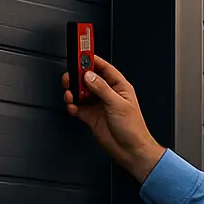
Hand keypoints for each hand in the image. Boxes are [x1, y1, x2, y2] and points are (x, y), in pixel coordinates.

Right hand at [62, 55, 165, 182]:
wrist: (130, 150)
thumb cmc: (133, 128)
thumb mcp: (117, 104)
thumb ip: (101, 89)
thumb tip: (89, 76)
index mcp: (119, 86)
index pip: (104, 68)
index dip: (92, 60)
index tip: (81, 53)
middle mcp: (108, 94)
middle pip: (89, 79)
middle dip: (78, 77)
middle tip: (70, 78)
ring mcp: (99, 105)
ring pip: (81, 92)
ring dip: (73, 92)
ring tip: (70, 95)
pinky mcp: (91, 116)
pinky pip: (78, 107)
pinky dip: (73, 106)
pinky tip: (72, 107)